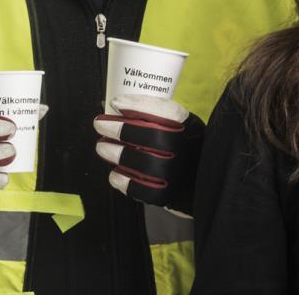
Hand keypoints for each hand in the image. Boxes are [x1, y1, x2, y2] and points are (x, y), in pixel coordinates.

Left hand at [94, 94, 204, 215]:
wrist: (198, 177)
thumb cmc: (182, 145)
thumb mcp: (178, 124)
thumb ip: (154, 116)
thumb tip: (116, 107)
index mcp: (189, 127)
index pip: (169, 113)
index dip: (140, 106)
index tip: (117, 102)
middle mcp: (186, 149)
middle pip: (154, 138)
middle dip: (122, 130)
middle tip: (100, 124)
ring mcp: (176, 174)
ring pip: (145, 164)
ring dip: (118, 154)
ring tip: (103, 147)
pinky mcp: (167, 195)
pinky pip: (142, 190)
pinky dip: (124, 181)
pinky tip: (115, 173)